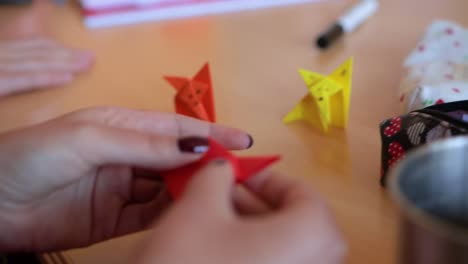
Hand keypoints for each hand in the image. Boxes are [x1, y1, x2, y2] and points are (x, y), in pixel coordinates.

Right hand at [0, 37, 93, 95]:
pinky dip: (48, 78)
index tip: (79, 52)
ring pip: (37, 63)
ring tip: (86, 65)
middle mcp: (0, 55)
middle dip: (67, 55)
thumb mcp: (1, 74)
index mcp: (0, 52)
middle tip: (91, 58)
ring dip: (65, 63)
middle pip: (39, 53)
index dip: (59, 49)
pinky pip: (27, 79)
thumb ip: (14, 70)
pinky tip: (68, 78)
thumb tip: (39, 69)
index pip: (33, 46)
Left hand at [0, 106, 251, 251]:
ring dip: (194, 190)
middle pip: (177, 160)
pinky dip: (174, 213)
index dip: (209, 134)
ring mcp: (124, 189)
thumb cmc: (35, 156)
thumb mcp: (91, 139)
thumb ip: (145, 145)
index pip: (174, 129)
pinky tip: (192, 213)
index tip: (243, 142)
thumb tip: (197, 147)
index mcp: (122, 126)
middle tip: (241, 176)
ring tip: (222, 196)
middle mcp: (129, 156)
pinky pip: (153, 214)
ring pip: (170, 188)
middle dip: (207, 165)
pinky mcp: (117, 220)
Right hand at [137, 160, 345, 263]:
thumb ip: (216, 175)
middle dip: (256, 204)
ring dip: (251, 229)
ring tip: (212, 219)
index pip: (303, 194)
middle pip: (295, 224)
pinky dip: (253, 255)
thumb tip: (222, 168)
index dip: (268, 179)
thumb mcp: (198, 207)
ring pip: (282, 249)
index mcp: (314, 237)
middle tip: (221, 194)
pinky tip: (218, 250)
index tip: (236, 175)